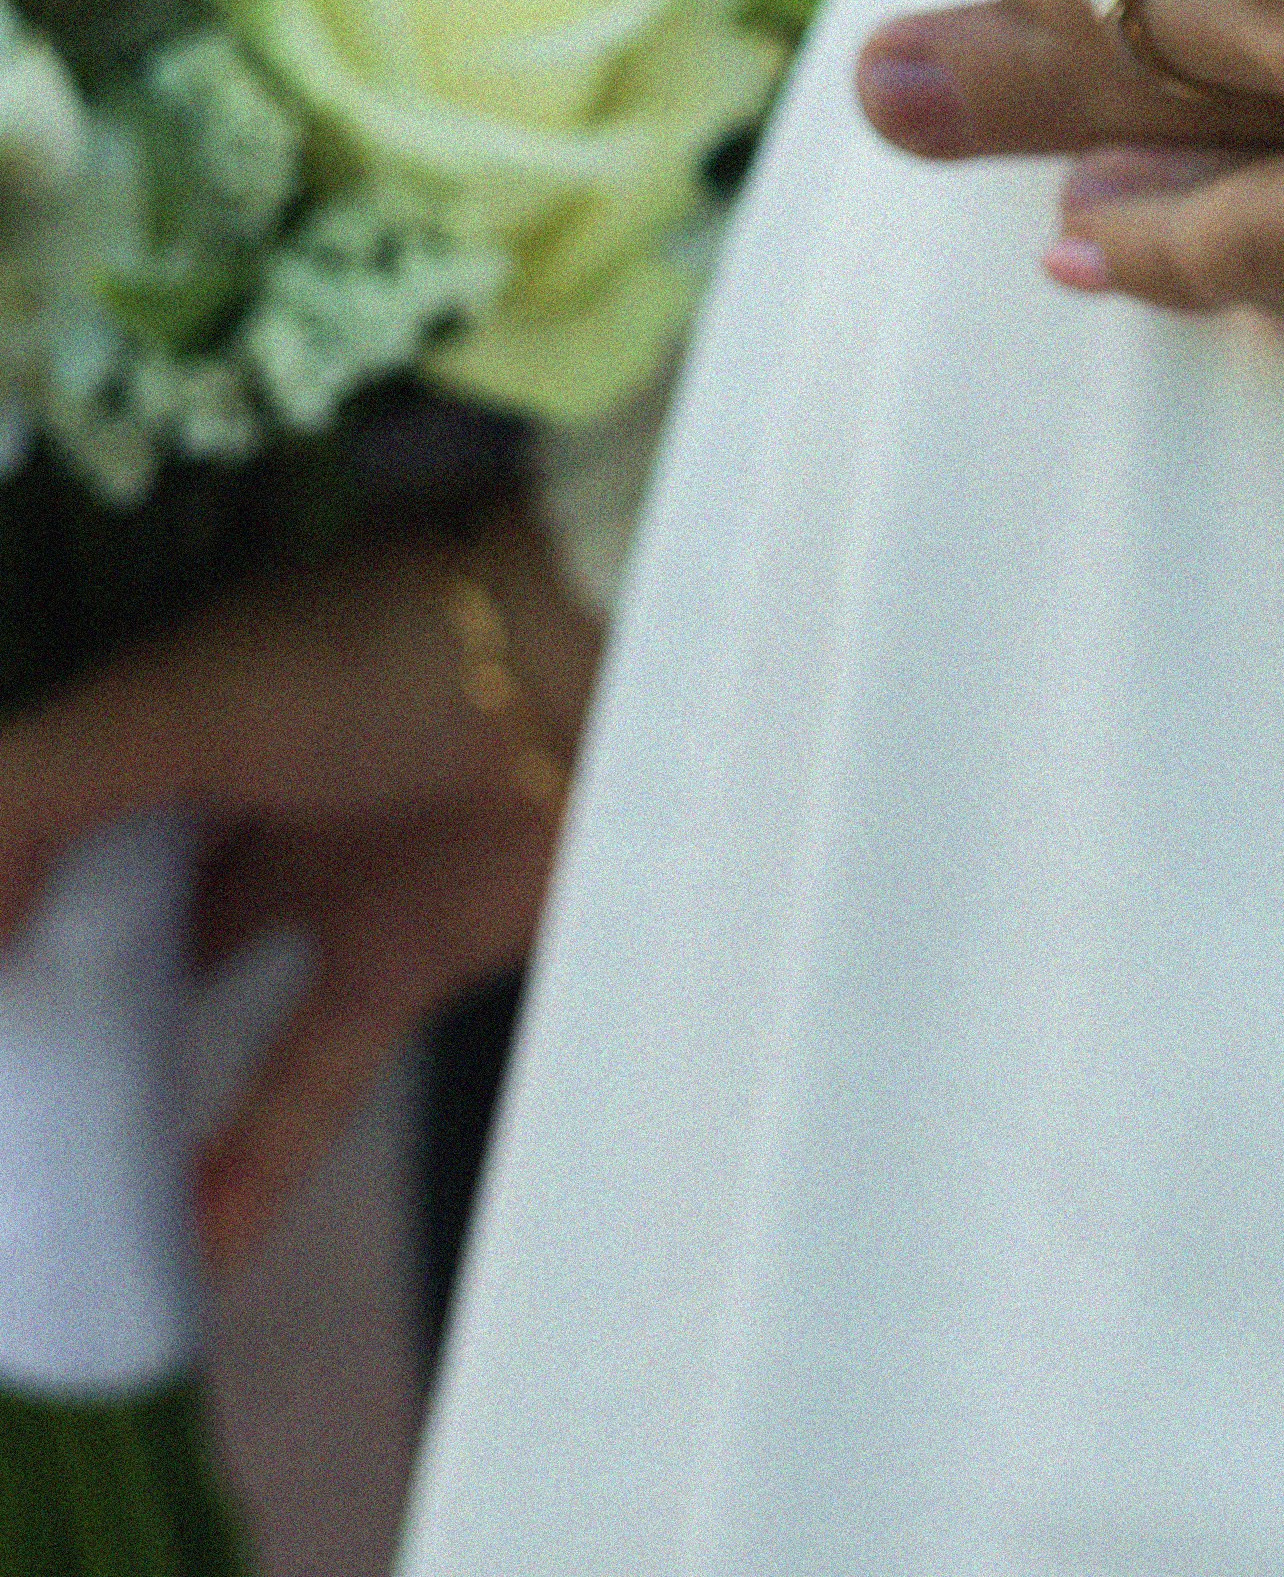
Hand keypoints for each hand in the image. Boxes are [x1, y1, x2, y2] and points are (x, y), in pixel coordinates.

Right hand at [0, 521, 599, 1268]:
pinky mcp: (410, 957)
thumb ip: (35, 792)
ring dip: (119, 1087)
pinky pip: (305, 1083)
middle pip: (112, 901)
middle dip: (36, 987)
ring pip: (195, 997)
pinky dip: (245, 1167)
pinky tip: (178, 1260)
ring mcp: (330, 876)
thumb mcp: (182, 697)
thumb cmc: (386, 650)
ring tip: (32, 1193)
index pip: (46, 796)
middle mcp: (246, 786)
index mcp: (182, 699)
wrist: (601, 674)